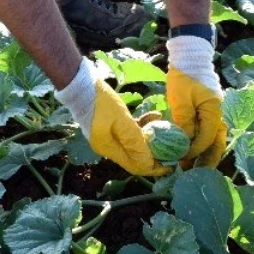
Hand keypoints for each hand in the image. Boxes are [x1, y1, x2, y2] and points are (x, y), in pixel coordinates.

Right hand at [65, 61, 169, 176]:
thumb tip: (150, 163)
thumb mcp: (122, 120)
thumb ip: (135, 141)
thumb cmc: (101, 102)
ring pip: (133, 142)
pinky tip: (154, 115)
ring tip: (165, 128)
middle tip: (172, 148)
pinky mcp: (108, 125)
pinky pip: (128, 131)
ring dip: (150, 137)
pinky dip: (141, 126)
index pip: (135, 166)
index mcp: (109, 149)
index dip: (153, 168)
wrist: (81, 85)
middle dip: (154, 154)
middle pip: (135, 157)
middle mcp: (108, 146)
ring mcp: (107, 136)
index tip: (171, 165)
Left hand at [166, 37, 225, 167]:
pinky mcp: (208, 110)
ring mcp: (214, 112)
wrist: (189, 55)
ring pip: (214, 138)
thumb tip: (184, 142)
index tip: (182, 160)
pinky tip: (191, 151)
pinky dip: (201, 142)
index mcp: (214, 111)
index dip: (194, 151)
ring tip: (192, 168)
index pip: (207, 137)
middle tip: (195, 174)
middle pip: (217, 142)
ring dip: (205, 153)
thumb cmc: (183, 74)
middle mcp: (218, 113)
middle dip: (208, 159)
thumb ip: (184, 120)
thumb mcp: (180, 98)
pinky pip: (207, 131)